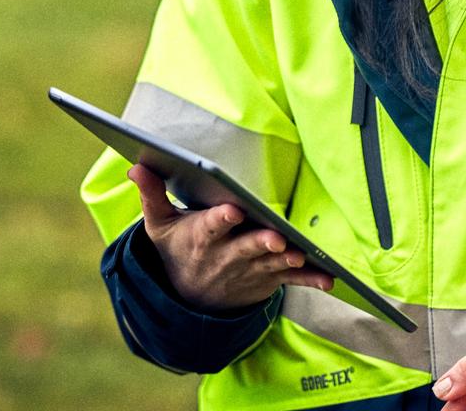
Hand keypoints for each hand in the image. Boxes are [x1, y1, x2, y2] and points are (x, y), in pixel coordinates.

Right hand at [128, 164, 334, 311]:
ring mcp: (249, 271)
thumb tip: (136, 165)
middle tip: (275, 239)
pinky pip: (290, 281)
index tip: (232, 211)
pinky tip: (329, 278)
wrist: (188, 299)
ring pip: (270, 265)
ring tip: (300, 255)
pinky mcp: (267, 281)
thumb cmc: (177, 249)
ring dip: (286, 262)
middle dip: (259, 243)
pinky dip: (309, 279)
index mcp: (201, 238)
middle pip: (245, 248)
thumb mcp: (160, 225)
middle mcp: (226, 256)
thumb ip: (151, 195)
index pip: (210, 227)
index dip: (221, 220)